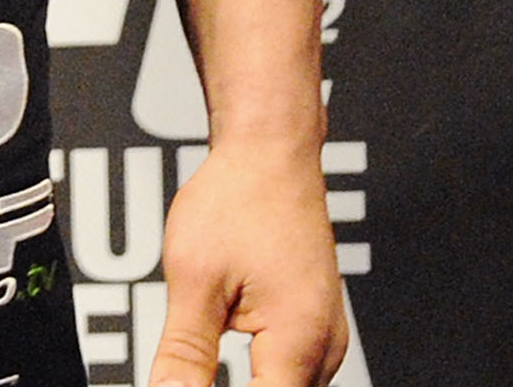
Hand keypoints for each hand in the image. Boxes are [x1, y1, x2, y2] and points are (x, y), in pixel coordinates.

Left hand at [148, 137, 347, 386]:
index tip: (188, 383)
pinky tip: (227, 354)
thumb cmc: (237, 197)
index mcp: (299, 342)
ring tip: (203, 355)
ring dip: (250, 386)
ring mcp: (326, 339)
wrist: (270, 150)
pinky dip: (258, 375)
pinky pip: (290, 372)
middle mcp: (325, 349)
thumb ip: (185, 351)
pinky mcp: (317, 327)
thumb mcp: (194, 276)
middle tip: (189, 369)